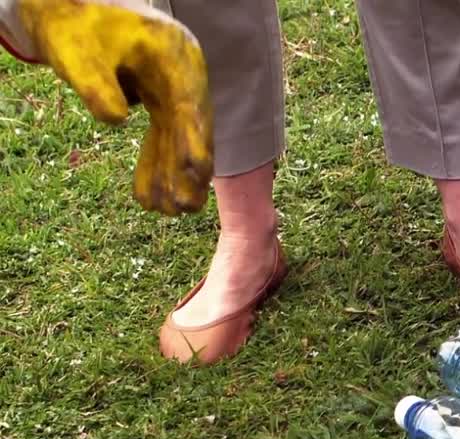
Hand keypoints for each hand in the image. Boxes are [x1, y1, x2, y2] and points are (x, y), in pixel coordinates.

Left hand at [3, 0, 212, 214]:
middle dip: (189, 168)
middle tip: (187, 206)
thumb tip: (115, 120)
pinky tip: (149, 199)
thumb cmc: (75, 26)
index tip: (198, 169)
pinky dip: (156, 166)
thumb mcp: (76, 50)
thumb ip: (95, 82)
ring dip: (175, 175)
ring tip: (173, 212)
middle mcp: (182, 74)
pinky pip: (162, 139)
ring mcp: (174, 90)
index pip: (189, 99)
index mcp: (173, 52)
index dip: (194, 137)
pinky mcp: (161, 102)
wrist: (75, 10)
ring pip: (178, 138)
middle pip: (192, 126)